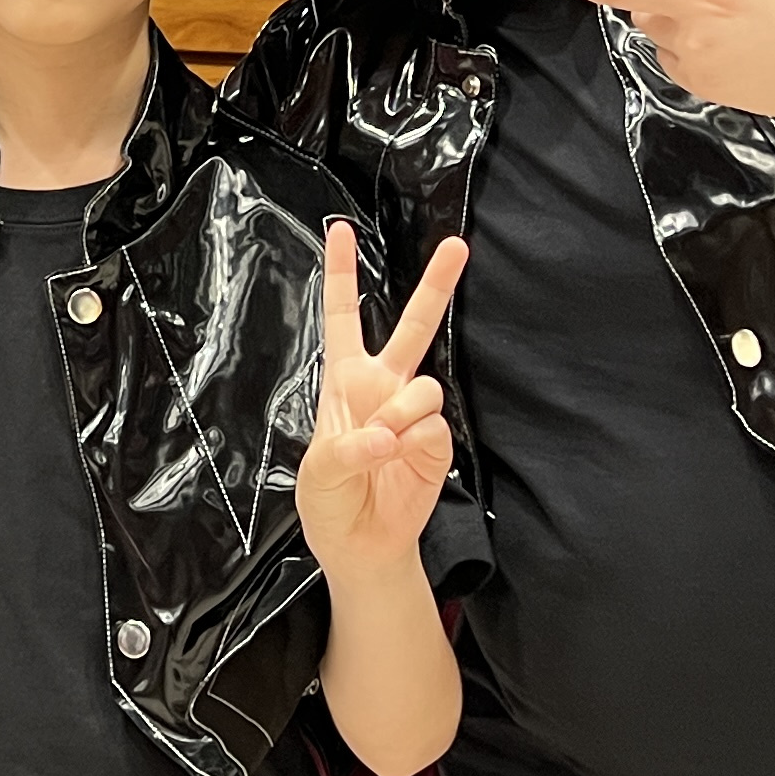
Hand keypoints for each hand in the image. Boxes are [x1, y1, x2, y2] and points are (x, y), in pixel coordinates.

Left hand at [296, 222, 462, 582]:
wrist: (361, 545)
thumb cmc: (329, 501)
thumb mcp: (317, 472)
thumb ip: (347, 448)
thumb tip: (388, 435)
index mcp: (344, 379)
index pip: (343, 316)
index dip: (343, 274)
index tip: (341, 230)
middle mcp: (383, 386)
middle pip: (413, 325)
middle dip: (437, 284)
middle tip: (457, 246)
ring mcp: (412, 412)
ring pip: (425, 385)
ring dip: (401, 414)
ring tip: (383, 445)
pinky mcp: (436, 442)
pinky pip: (434, 426)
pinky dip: (412, 443)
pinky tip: (399, 460)